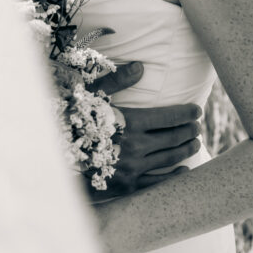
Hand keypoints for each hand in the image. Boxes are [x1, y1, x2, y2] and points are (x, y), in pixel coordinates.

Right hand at [85, 61, 201, 199]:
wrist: (54, 155)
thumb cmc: (72, 120)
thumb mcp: (92, 95)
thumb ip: (118, 80)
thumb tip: (141, 66)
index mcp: (131, 122)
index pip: (169, 118)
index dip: (186, 113)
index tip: (197, 111)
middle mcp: (136, 147)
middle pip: (173, 138)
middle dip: (189, 130)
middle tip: (198, 126)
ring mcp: (132, 168)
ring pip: (169, 159)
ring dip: (186, 150)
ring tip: (195, 143)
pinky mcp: (126, 186)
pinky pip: (156, 183)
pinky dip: (173, 176)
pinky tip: (184, 170)